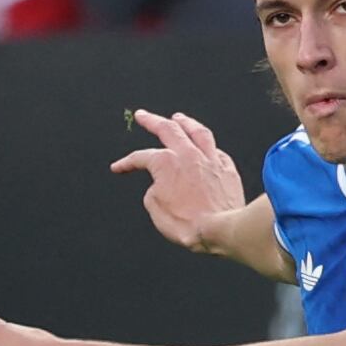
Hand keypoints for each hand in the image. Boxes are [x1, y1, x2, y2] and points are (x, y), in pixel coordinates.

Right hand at [113, 108, 249, 251]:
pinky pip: (216, 150)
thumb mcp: (155, 208)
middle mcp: (187, 154)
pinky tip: (206, 146)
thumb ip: (153, 191)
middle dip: (151, 120)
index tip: (119, 167)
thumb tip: (160, 186)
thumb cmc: (187, 223)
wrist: (219, 229)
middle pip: (168, 129)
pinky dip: (208, 146)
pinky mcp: (227, 169)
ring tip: (178, 117)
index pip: (140, 157)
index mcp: (165, 162)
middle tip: (143, 116)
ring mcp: (210, 159)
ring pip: (197, 132)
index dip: (126, 162)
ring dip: (185, 122)